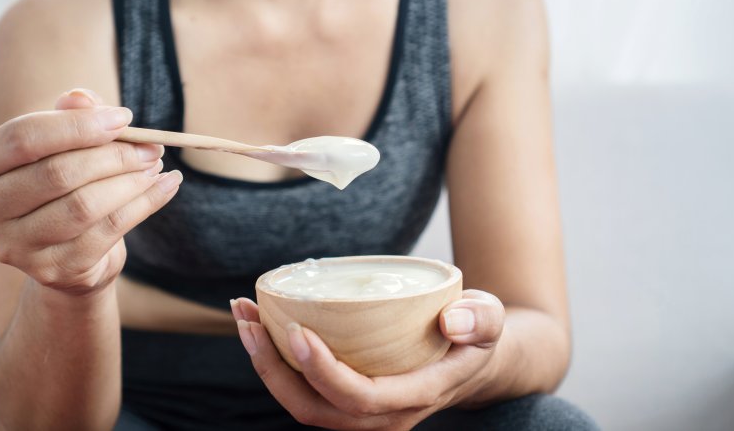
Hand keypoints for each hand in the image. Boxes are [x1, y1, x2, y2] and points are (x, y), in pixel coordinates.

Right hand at [0, 89, 181, 294]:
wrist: (65, 252)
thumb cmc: (58, 185)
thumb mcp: (59, 146)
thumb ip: (69, 117)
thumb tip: (82, 98)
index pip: (24, 137)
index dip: (78, 125)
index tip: (125, 118)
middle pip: (59, 173)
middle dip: (115, 156)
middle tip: (152, 146)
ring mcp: (16, 245)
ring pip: (85, 206)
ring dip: (132, 181)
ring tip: (156, 165)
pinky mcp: (53, 269)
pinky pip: (109, 230)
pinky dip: (146, 204)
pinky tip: (166, 186)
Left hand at [231, 289, 504, 429]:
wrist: (471, 358)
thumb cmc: (475, 334)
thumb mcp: (490, 320)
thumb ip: (480, 319)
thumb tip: (451, 322)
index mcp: (416, 395)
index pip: (361, 398)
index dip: (323, 371)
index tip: (296, 330)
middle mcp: (384, 415)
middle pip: (316, 410)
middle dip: (274, 368)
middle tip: (249, 318)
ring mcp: (363, 412)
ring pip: (302, 405)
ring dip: (265, 365)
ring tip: (244, 317)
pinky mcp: (347, 398)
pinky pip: (303, 391)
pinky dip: (275, 362)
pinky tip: (259, 325)